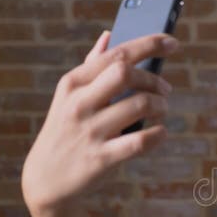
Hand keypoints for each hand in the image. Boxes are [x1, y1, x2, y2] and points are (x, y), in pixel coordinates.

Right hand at [21, 30, 179, 215]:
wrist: (44, 180)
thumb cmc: (65, 132)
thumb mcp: (69, 98)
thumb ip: (91, 67)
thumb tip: (109, 36)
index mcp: (73, 83)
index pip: (116, 54)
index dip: (149, 44)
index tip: (172, 42)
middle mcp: (79, 104)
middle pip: (125, 73)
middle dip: (153, 78)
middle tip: (165, 89)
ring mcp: (90, 131)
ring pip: (140, 105)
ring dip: (161, 105)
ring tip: (162, 111)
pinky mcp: (101, 158)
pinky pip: (141, 141)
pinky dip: (159, 134)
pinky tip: (160, 133)